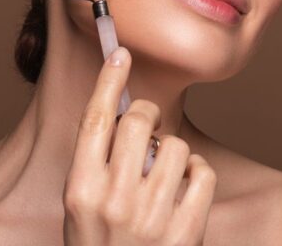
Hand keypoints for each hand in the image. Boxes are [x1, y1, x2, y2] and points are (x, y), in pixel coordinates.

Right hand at [62, 46, 216, 244]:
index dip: (109, 82)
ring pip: (176, 145)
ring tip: (162, 174)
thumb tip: (124, 112)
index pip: (94, 121)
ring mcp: (151, 218)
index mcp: (80, 192)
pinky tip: (185, 186)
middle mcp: (113, 202)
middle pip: (138, 121)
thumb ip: (97, 164)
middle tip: (147, 126)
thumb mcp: (81, 209)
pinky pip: (201, 172)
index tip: (120, 53)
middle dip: (147, 115)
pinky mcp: (185, 232)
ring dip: (173, 151)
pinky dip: (197, 172)